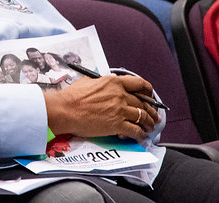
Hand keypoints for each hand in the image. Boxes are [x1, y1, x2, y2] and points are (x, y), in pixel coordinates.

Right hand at [43, 75, 159, 142]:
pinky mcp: (117, 124)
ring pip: (142, 117)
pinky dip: (140, 134)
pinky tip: (140, 136)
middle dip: (151, 111)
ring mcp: (119, 110)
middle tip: (154, 116)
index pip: (138, 84)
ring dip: (148, 123)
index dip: (147, 90)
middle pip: (143, 103)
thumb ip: (101, 82)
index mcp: (113, 82)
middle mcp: (119, 95)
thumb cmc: (72, 97)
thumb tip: (106, 82)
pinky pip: (135, 130)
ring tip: (150, 127)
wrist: (64, 110)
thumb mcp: (88, 82)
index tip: (149, 95)